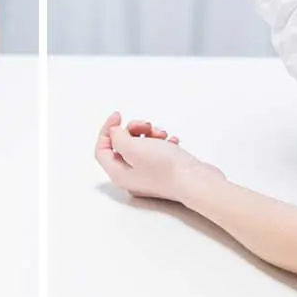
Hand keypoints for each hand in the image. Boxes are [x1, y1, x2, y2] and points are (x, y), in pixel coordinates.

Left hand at [95, 113, 225, 201]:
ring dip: (150, 135)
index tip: (118, 116)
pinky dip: (162, 143)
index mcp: (118, 174)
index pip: (102, 150)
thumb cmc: (166, 168)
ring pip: (140, 147)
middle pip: (122, 146)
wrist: (195, 181)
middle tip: (146, 126)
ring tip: (162, 135)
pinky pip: (156, 151)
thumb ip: (118, 138)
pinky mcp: (163, 172)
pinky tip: (172, 142)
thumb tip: (114, 132)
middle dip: (133, 130)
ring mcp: (148, 175)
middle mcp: (130, 177)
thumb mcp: (134, 148)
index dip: (107, 130)